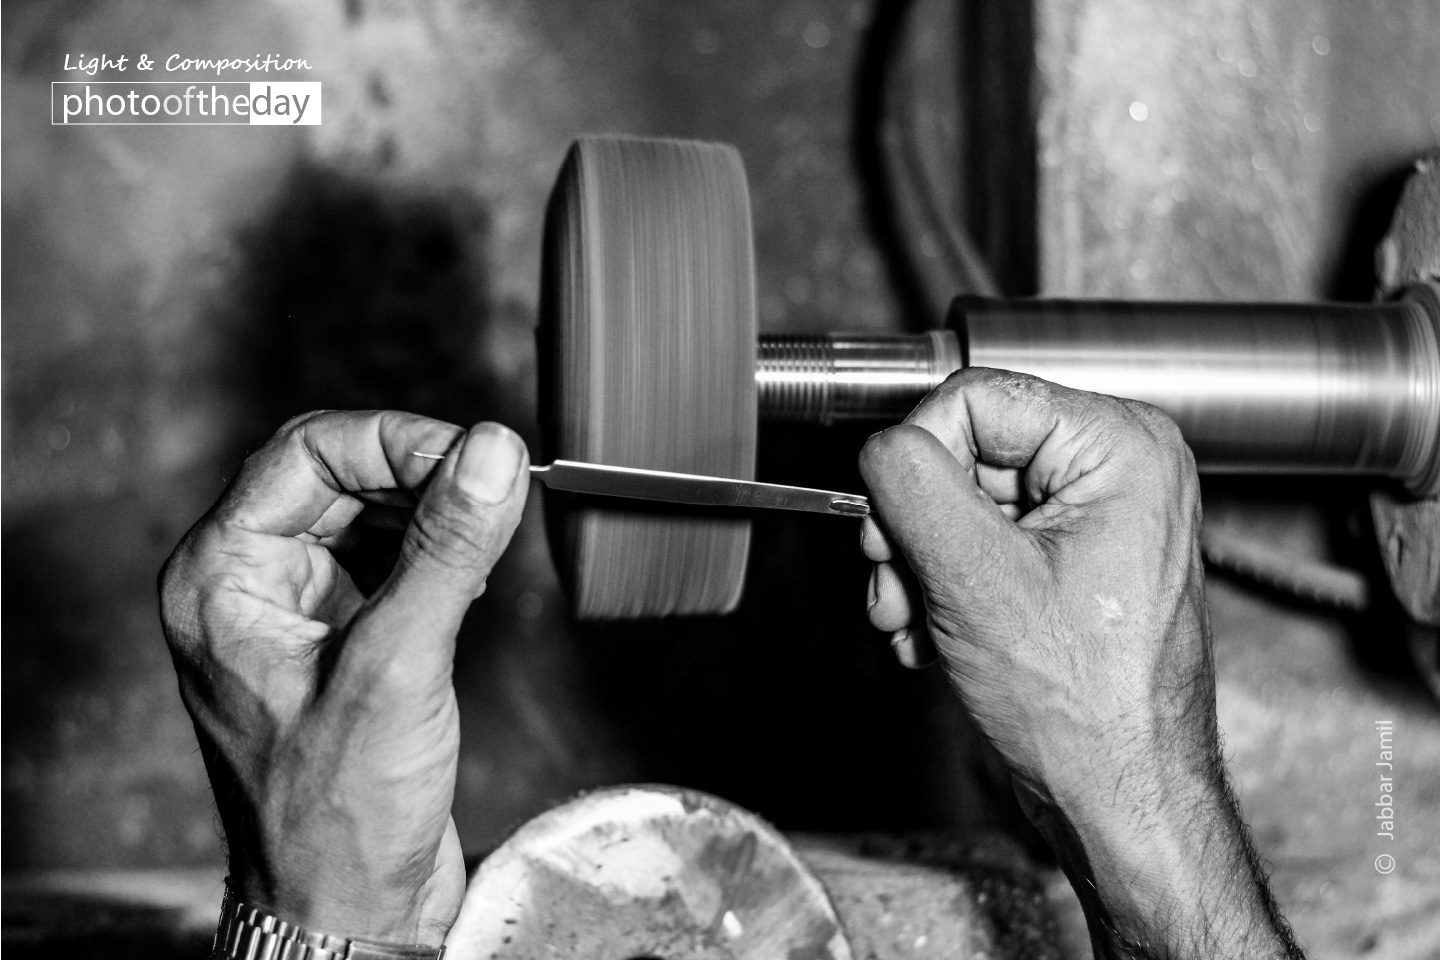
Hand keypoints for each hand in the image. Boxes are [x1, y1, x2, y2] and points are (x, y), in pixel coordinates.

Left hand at [159, 411, 528, 946]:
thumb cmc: (335, 815)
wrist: (345, 910)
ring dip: (431, 510)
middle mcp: (250, 584)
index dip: (396, 441)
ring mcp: (297, 611)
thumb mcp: (397, 667)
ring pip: (368, 512)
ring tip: (484, 534)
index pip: (307, 453)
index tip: (473, 456)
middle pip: (337, 473)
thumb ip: (446, 551)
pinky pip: (390, 559)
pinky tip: (469, 578)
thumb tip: (492, 453)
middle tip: (490, 487)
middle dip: (418, 472)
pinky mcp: (342, 639)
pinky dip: (436, 553)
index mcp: (222, 577)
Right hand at [858, 369, 1299, 958]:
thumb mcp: (974, 578)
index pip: (970, 397)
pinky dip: (940, 586)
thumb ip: (912, 485)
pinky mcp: (1065, 557)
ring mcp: (1092, 515)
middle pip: (958, 450)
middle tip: (902, 588)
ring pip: (955, 499)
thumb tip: (878, 445)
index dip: (915, 462)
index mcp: (1122, 446)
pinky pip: (974, 540)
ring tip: (919, 622)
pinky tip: (940, 634)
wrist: (1115, 796)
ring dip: (915, 565)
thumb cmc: (1085, 710)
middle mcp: (1116, 467)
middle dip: (910, 527)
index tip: (896, 531)